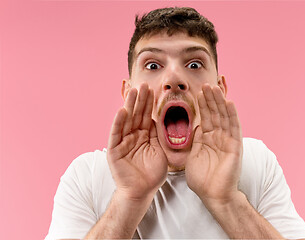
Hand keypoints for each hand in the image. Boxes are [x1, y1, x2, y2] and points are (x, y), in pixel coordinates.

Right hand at [107, 83, 167, 200]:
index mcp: (144, 135)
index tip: (152, 89)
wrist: (142, 191)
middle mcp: (133, 136)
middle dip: (140, 99)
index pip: (146, 115)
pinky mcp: (114, 150)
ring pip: (127, 120)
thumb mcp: (160, 150)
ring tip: (133, 91)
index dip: (149, 103)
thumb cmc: (152, 173)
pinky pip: (116, 133)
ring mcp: (123, 141)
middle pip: (137, 114)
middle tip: (143, 84)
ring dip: (129, 105)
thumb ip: (159, 135)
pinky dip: (119, 122)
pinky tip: (122, 110)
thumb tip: (160, 119)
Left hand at [186, 84, 242, 204]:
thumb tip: (195, 127)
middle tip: (206, 84)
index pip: (206, 117)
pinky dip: (232, 115)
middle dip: (210, 98)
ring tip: (215, 87)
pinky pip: (234, 128)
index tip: (198, 91)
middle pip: (215, 113)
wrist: (213, 195)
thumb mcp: (192, 156)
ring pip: (223, 117)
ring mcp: (228, 140)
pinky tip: (229, 102)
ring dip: (219, 102)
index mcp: (207, 139)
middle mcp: (218, 137)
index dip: (202, 104)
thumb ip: (195, 141)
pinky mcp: (235, 146)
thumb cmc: (202, 179)